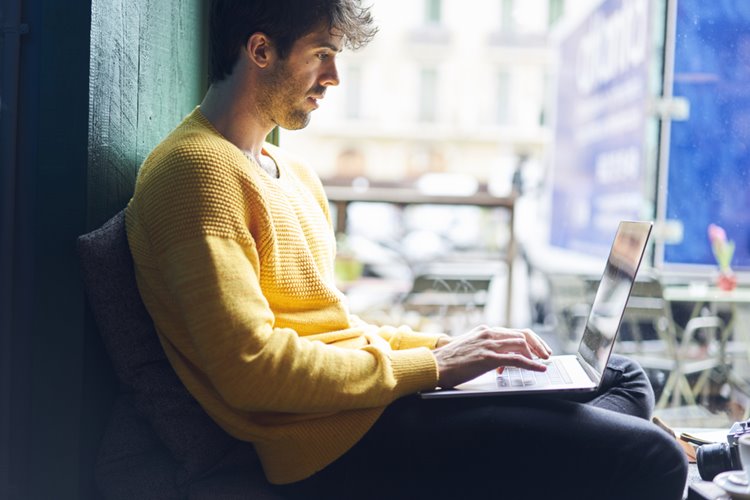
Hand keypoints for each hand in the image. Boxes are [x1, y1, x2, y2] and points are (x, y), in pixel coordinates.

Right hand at [432, 325, 551, 388]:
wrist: (433, 365)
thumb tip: (499, 361)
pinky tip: (540, 368)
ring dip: (536, 354)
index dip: (529, 340)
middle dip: (537, 345)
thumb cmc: (448, 362)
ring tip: (543, 363)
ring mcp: (488, 344)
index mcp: (483, 330)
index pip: (512, 331)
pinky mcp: (488, 357)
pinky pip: (517, 359)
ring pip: (521, 344)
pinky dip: (532, 364)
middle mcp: (488, 333)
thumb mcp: (469, 349)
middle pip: (521, 335)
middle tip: (545, 356)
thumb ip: (484, 350)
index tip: (538, 348)